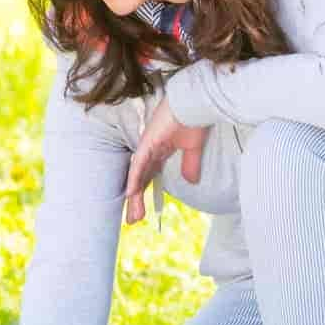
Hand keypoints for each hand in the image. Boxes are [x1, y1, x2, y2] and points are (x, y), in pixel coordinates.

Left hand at [124, 96, 207, 223]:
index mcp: (159, 152)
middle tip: (132, 221)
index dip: (143, 194)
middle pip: (140, 180)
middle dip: (135, 201)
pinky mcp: (148, 143)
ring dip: (134, 197)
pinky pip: (139, 164)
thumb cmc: (194, 120)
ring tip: (132, 216)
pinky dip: (134, 179)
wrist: (194, 103)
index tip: (141, 213)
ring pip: (137, 176)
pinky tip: (131, 194)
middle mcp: (149, 152)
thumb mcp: (193, 149)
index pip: (148, 178)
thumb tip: (191, 181)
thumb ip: (191, 165)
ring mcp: (147, 147)